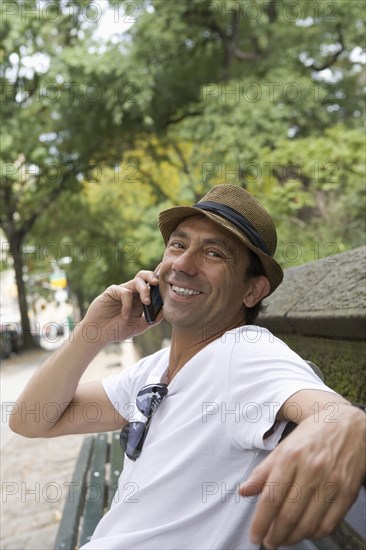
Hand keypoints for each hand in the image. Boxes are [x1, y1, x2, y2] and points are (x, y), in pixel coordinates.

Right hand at [81, 269, 163, 344]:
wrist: (99, 335)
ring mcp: (122, 291)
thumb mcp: (140, 326)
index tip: (169, 280)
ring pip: (137, 281)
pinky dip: (127, 304)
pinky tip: (125, 316)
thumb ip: (153, 319)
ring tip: (147, 302)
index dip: (160, 281)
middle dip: (153, 276)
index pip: (152, 286)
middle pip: (145, 276)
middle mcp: (133, 292)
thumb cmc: (118, 330)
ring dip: (144, 290)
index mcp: (140, 299)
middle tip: (157, 283)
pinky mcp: (112, 291)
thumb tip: (167, 310)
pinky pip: (125, 292)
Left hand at [240, 403, 365, 548]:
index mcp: (291, 457)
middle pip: (289, 514)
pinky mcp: (347, 492)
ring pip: (308, 523)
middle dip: (275, 535)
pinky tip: (305, 532)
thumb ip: (262, 471)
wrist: (346, 424)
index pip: (271, 497)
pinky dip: (314, 534)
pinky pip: (329, 523)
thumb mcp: (282, 447)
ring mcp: (331, 482)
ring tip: (283, 540)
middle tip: (268, 542)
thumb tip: (243, 491)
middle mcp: (311, 470)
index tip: (255, 535)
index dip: (261, 522)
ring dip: (293, 538)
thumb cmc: (311, 436)